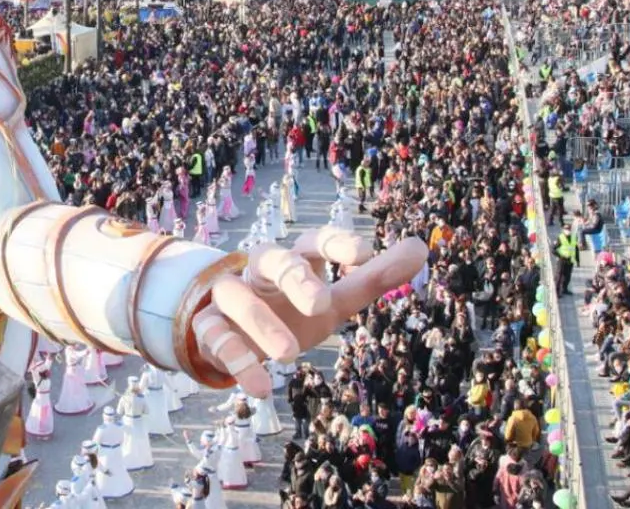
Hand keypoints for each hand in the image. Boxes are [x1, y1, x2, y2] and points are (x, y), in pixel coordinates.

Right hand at [192, 227, 426, 396]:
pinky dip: (237, 361)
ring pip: (236, 295)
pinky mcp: (209, 328)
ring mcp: (230, 297)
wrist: (232, 333)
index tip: (362, 254)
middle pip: (270, 257)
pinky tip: (261, 388)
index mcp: (294, 261)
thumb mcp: (335, 299)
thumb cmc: (292, 310)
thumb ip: (373, 278)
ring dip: (261, 323)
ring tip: (291, 356)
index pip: (313, 241)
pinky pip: (215, 338)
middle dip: (294, 277)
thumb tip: (420, 248)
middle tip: (322, 304)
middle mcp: (259, 273)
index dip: (335, 243)